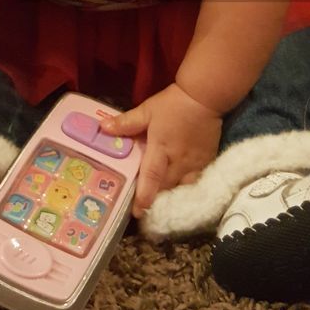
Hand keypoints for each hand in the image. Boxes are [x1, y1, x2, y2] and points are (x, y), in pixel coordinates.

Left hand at [103, 83, 221, 217]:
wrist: (204, 97)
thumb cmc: (173, 104)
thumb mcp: (147, 110)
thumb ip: (126, 122)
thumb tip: (102, 127)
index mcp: (160, 148)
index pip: (151, 176)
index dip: (144, 196)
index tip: (137, 212)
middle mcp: (178, 160)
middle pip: (166, 187)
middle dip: (155, 200)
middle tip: (143, 212)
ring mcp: (194, 163)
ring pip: (182, 188)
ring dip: (171, 197)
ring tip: (161, 207)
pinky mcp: (206, 162)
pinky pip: (195, 183)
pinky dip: (186, 190)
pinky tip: (180, 195)